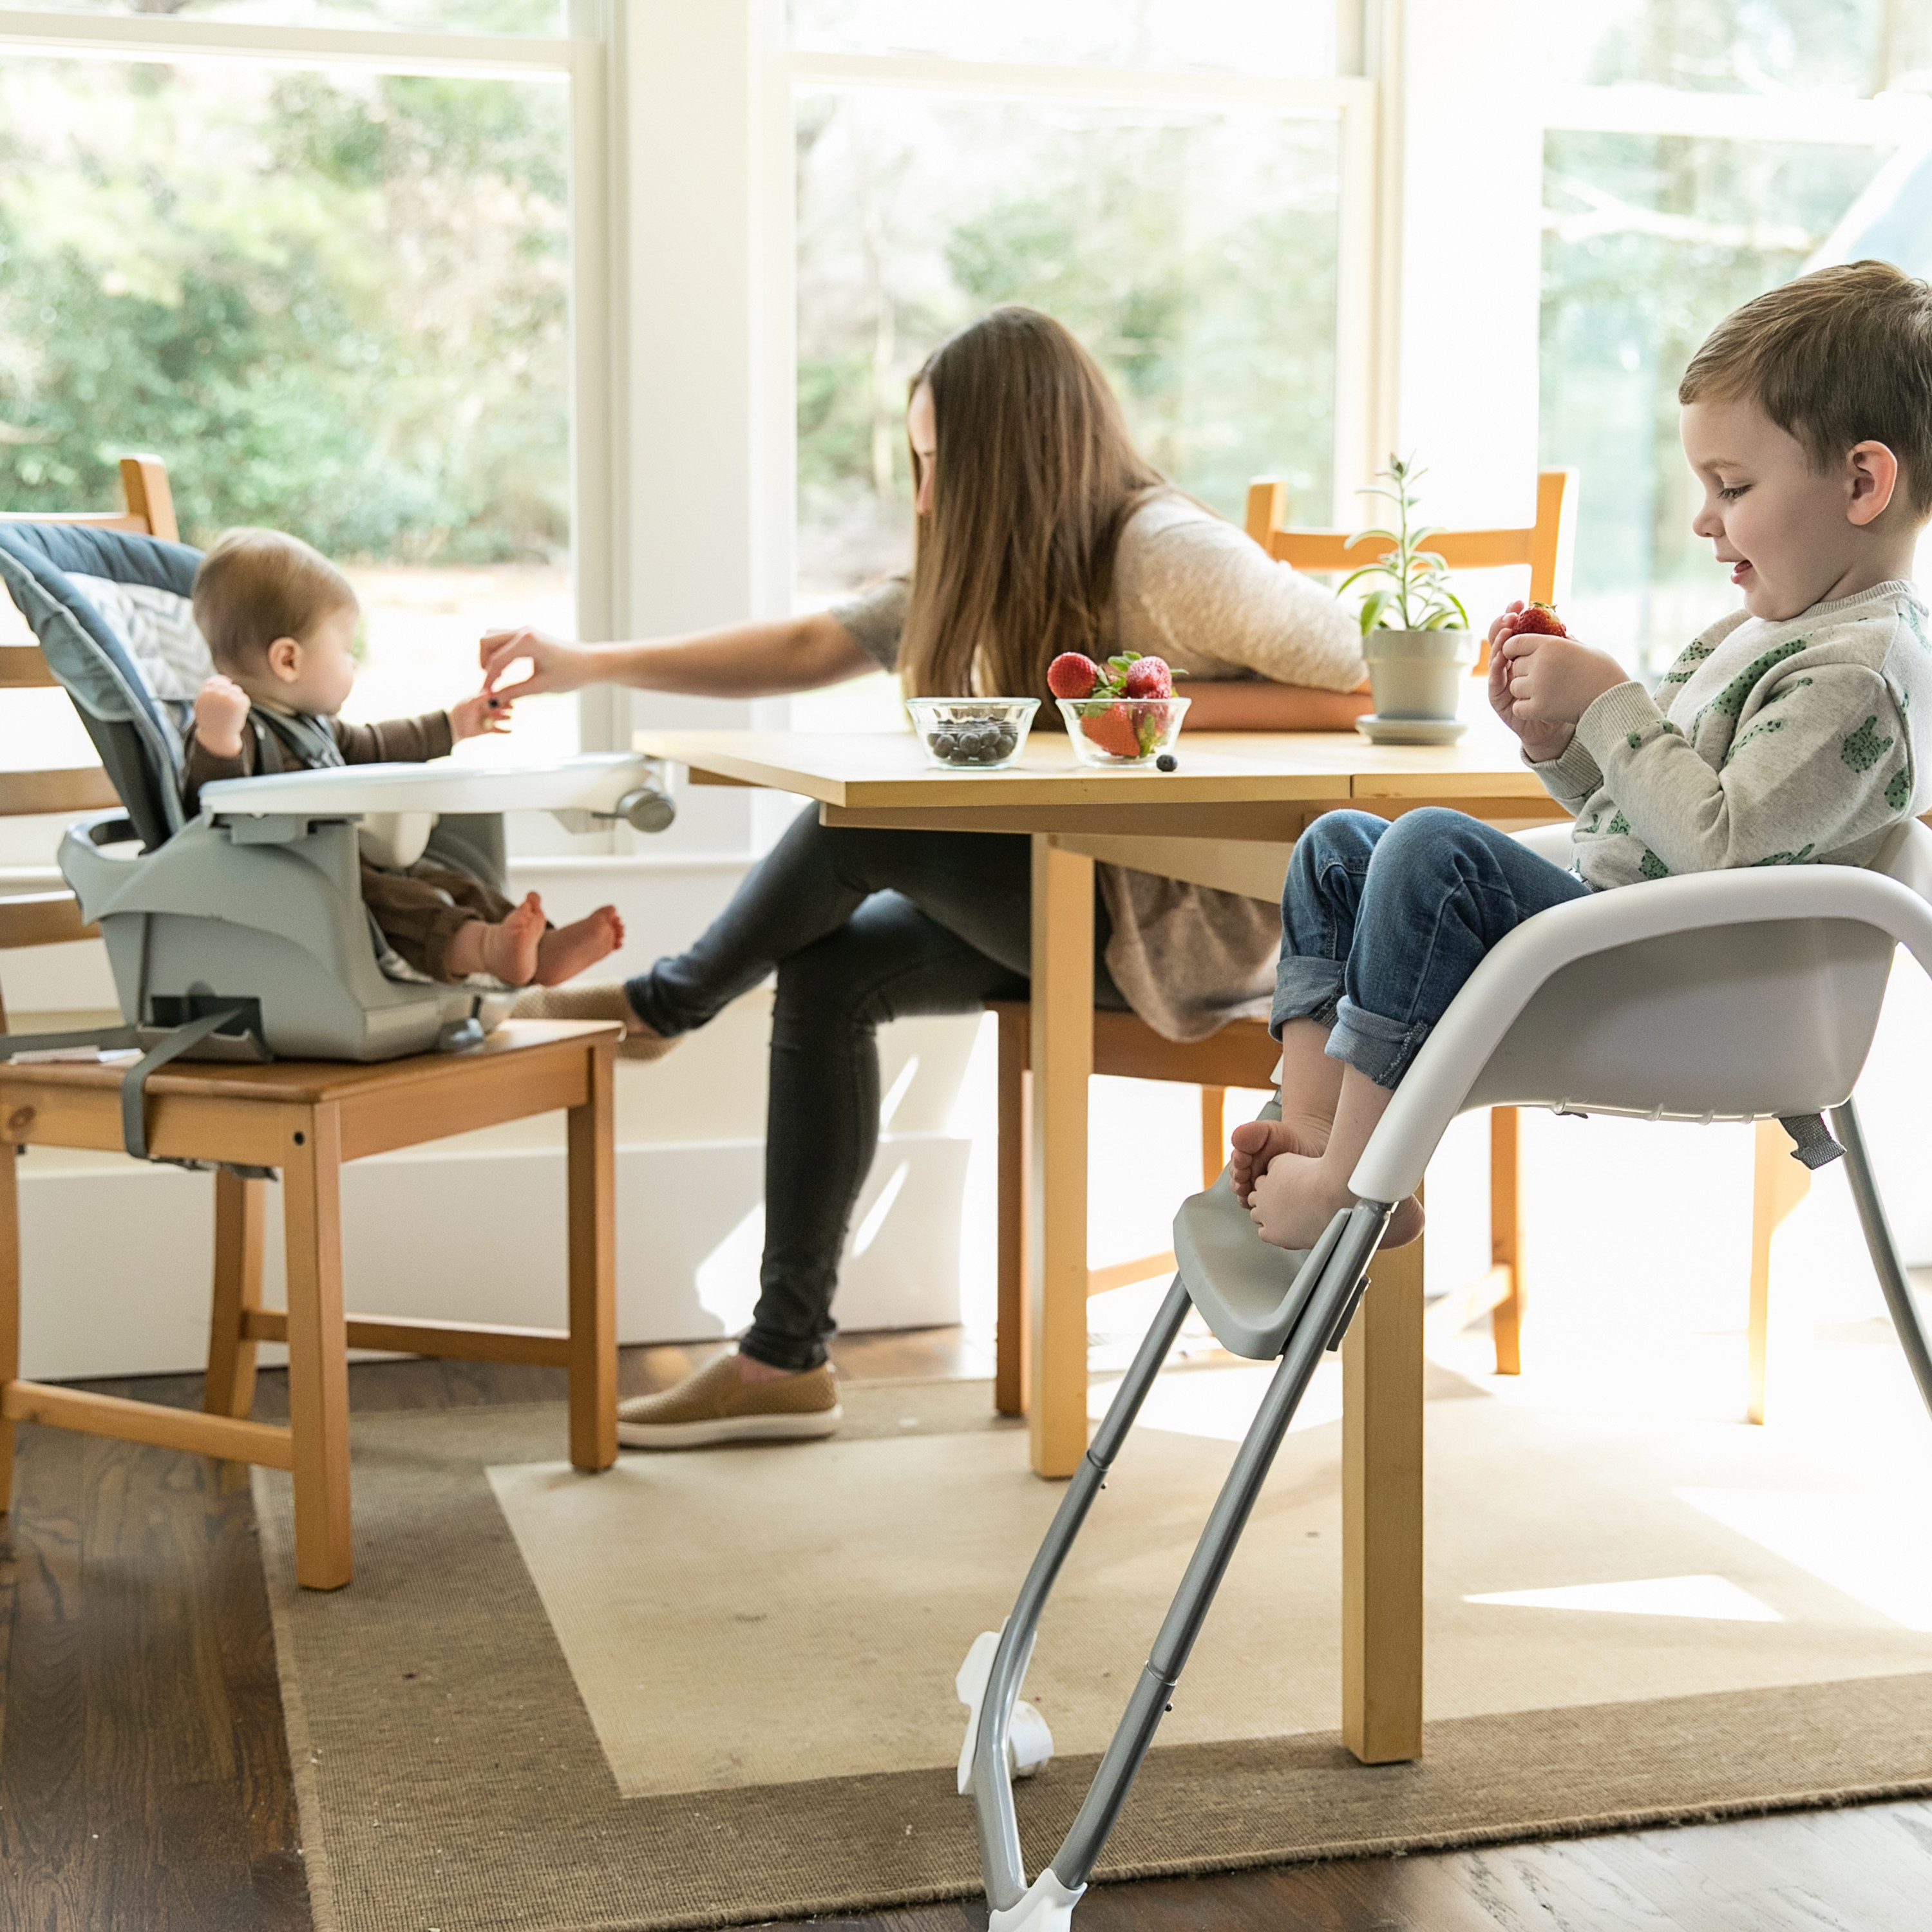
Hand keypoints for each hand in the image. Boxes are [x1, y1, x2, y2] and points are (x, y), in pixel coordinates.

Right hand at [194, 674, 250, 758]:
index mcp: (206, 692)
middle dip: (227, 692)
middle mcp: (218, 693)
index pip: (216, 680)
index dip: (220, 685)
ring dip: (234, 697)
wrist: (217, 735)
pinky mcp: (240, 704)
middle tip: (225, 706)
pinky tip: (236, 713)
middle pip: (227, 684)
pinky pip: (243, 698)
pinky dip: (241, 704)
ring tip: (229, 710)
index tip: (220, 696)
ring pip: (236, 690)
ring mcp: (230, 698)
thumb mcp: (203, 702)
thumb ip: (210, 688)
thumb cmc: (208, 718)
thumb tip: (226, 678)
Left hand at [448, 690, 512, 740]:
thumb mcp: (470, 704)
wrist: (455, 727)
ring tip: (509, 717)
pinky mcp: (488, 729)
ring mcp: (488, 719)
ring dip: (506, 717)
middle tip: (512, 707)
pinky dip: (504, 731)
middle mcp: (487, 710)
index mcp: (483, 701)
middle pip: (499, 708)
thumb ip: (479, 698)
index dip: (501, 697)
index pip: (494, 698)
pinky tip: (510, 730)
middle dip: (506, 707)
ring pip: (500, 718)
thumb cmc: (461, 712)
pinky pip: (498, 730)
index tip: (507, 697)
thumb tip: (489, 691)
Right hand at [478, 626, 596, 700]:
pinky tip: (505, 670)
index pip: (496, 660)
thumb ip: (514, 692)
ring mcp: (525, 629)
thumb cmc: (571, 674)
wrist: (591, 662)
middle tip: (491, 683)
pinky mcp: (528, 633)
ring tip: (498, 677)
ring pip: (492, 637)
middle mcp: (523, 631)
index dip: (489, 680)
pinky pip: (502, 638)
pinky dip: (498, 652)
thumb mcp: (541, 686)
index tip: (486, 696)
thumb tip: (492, 701)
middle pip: (486, 641)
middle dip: (483, 662)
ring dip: (489, 655)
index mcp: (527, 642)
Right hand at [1485, 603, 1575, 761]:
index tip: (1520, 602)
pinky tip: (1501, 656)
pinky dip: (1496, 667)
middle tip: (1511, 614)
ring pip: (1494, 657)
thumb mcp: (1559, 666)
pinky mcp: (1497, 698)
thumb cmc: (1559, 695)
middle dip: (1502, 624)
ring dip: (1498, 642)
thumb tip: (1565, 625)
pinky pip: (1494, 680)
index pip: (1514, 630)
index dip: (1513, 615)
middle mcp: (1507, 666)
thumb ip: (1558, 648)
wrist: (1555, 727)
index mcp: (1521, 656)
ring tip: (1506, 630)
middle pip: (1499, 640)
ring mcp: (1500, 681)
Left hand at [1500, 630, 1628, 735]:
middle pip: (1515, 666)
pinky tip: (1541, 707)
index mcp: (1550, 644)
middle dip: (1525, 671)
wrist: (1614, 700)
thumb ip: (1567, 643)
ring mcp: (1538, 686)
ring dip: (1525, 691)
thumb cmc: (1604, 673)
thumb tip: (1562, 635)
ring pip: (1515, 687)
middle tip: (1543, 678)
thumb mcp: (1586, 649)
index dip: (1513, 649)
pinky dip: (1527, 709)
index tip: (1518, 656)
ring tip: (1545, 693)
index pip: (1514, 642)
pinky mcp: (1539, 708)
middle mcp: (1541, 663)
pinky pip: (1518, 708)